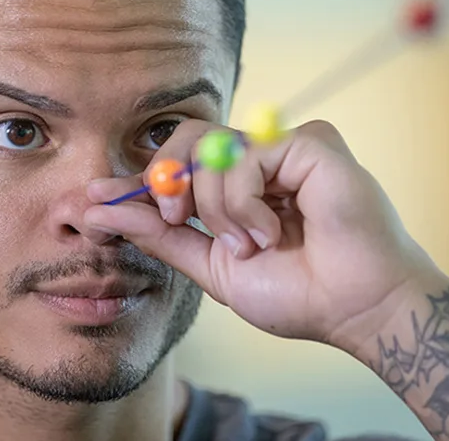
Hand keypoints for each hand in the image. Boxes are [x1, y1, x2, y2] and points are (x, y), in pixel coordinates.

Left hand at [84, 119, 442, 349]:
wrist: (355, 309)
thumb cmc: (297, 292)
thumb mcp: (213, 267)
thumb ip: (162, 236)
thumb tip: (100, 213)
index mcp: (237, 186)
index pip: (175, 164)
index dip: (134, 179)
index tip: (92, 199)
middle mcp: (259, 159)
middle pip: (184, 138)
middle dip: (167, 180)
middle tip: (178, 218)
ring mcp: (285, 146)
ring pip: (210, 149)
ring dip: (218, 209)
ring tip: (255, 243)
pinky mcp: (310, 141)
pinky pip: (245, 156)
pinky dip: (246, 202)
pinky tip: (277, 230)